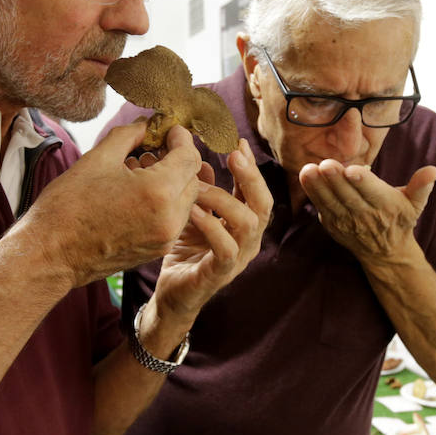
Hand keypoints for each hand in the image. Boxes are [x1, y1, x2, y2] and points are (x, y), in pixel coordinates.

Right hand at [22, 120, 204, 287]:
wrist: (50, 254)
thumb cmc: (68, 206)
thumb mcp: (98, 158)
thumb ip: (128, 135)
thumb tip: (146, 124)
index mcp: (158, 192)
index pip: (190, 157)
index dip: (181, 138)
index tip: (167, 129)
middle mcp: (169, 219)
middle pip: (193, 178)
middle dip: (177, 159)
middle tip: (153, 146)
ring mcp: (165, 239)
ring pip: (186, 199)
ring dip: (173, 180)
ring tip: (140, 169)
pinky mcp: (157, 250)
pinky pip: (174, 218)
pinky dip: (166, 200)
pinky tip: (138, 191)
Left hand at [150, 138, 271, 322]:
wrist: (172, 294)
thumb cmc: (185, 252)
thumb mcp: (192, 213)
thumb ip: (201, 190)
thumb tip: (201, 160)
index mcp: (245, 224)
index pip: (257, 190)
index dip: (250, 166)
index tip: (238, 140)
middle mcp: (248, 241)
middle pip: (263, 204)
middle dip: (250, 176)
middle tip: (233, 154)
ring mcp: (238, 259)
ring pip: (247, 223)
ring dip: (223, 199)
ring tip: (197, 185)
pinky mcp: (221, 275)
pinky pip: (226, 248)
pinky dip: (210, 227)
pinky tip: (191, 211)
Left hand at [299, 160, 435, 263]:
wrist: (385, 253)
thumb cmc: (400, 220)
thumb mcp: (415, 204)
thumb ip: (421, 186)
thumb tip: (433, 170)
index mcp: (386, 206)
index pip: (373, 192)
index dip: (363, 181)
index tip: (352, 169)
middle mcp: (365, 215)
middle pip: (348, 196)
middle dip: (336, 180)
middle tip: (325, 163)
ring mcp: (346, 221)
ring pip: (331, 202)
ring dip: (318, 186)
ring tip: (308, 169)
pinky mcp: (332, 225)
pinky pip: (321, 208)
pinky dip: (312, 194)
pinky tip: (305, 177)